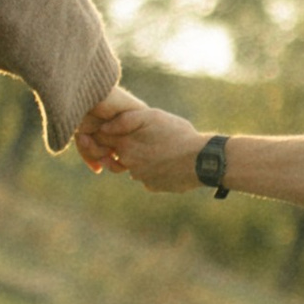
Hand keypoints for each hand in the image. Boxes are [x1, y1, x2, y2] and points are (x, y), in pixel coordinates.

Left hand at [77, 93, 204, 191]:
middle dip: (129, 144)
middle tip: (150, 136)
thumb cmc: (177, 134)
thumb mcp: (152, 116)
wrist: (201, 160)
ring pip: (134, 164)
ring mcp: (141, 177)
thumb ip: (124, 120)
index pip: (102, 139)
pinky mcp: (153, 186)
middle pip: (118, 152)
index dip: (109, 131)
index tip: (122, 126)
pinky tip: (169, 161)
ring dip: (143, 157)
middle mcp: (128, 164)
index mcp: (125, 145)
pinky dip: (155, 169)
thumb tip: (103, 128)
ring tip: (162, 148)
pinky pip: (148, 176)